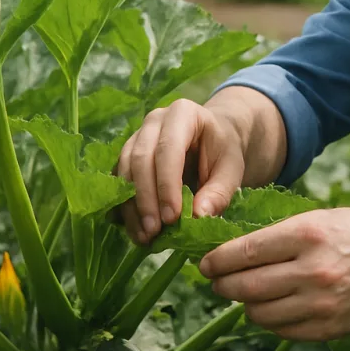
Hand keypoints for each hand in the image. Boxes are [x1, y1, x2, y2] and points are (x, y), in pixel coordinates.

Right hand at [116, 98, 244, 244]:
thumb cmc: (222, 151)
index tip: (172, 218)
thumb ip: (220, 191)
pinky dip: (124, 208)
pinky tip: (135, 230)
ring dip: (132, 207)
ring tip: (145, 237)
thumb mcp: (232, 169)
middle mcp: (153, 121)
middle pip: (140, 159)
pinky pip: (118, 182)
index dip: (167, 185)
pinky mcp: (126, 157)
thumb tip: (199, 216)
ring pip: (124, 171)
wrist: (211, 140)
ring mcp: (136, 137)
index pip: (168, 149)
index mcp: (182, 114)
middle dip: (145, 199)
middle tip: (155, 231)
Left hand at [199, 207, 349, 341]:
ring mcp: (319, 304)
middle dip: (222, 284)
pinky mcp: (327, 328)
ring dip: (244, 304)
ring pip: (258, 312)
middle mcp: (312, 270)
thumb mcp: (327, 217)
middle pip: (246, 285)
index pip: (247, 251)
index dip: (218, 259)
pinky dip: (270, 320)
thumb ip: (286, 232)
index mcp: (310, 234)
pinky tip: (272, 308)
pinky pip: (281, 330)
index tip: (206, 262)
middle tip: (217, 280)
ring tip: (245, 294)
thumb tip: (242, 245)